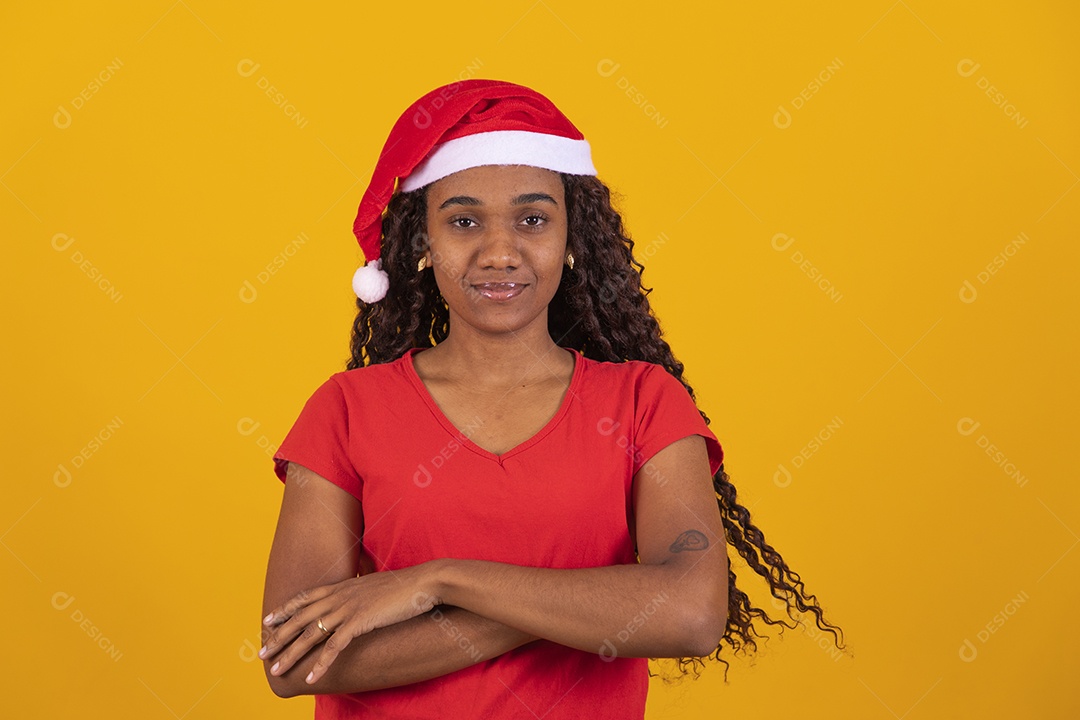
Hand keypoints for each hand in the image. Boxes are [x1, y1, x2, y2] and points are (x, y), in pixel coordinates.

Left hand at [258, 562, 440, 684]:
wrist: (423, 583)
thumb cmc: (404, 586)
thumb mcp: (375, 586)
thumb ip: (360, 592)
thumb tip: (356, 599)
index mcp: (342, 585)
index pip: (305, 597)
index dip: (285, 610)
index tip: (267, 621)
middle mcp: (340, 595)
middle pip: (300, 618)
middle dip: (279, 636)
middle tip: (262, 653)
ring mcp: (348, 608)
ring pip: (310, 634)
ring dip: (291, 654)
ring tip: (277, 670)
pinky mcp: (360, 621)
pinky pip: (334, 646)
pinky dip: (320, 663)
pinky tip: (311, 677)